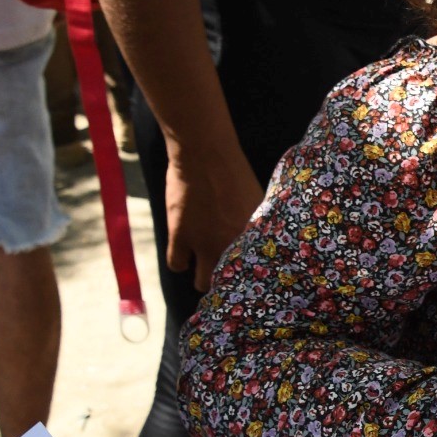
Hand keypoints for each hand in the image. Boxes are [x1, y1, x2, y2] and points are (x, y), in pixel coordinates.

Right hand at [164, 142, 264, 291]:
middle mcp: (232, 244)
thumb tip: (259, 242)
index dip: (249, 277)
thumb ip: (256, 227)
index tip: (246, 278)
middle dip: (227, 282)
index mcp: (255, 236)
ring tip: (202, 264)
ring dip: (202, 275)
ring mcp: (206, 243)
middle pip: (230, 283)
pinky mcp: (180, 237)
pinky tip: (183, 253)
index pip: (257, 272)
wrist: (206, 154)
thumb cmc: (235, 172)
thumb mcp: (257, 201)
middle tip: (223, 274)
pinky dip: (180, 262)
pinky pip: (177, 264)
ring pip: (202, 282)